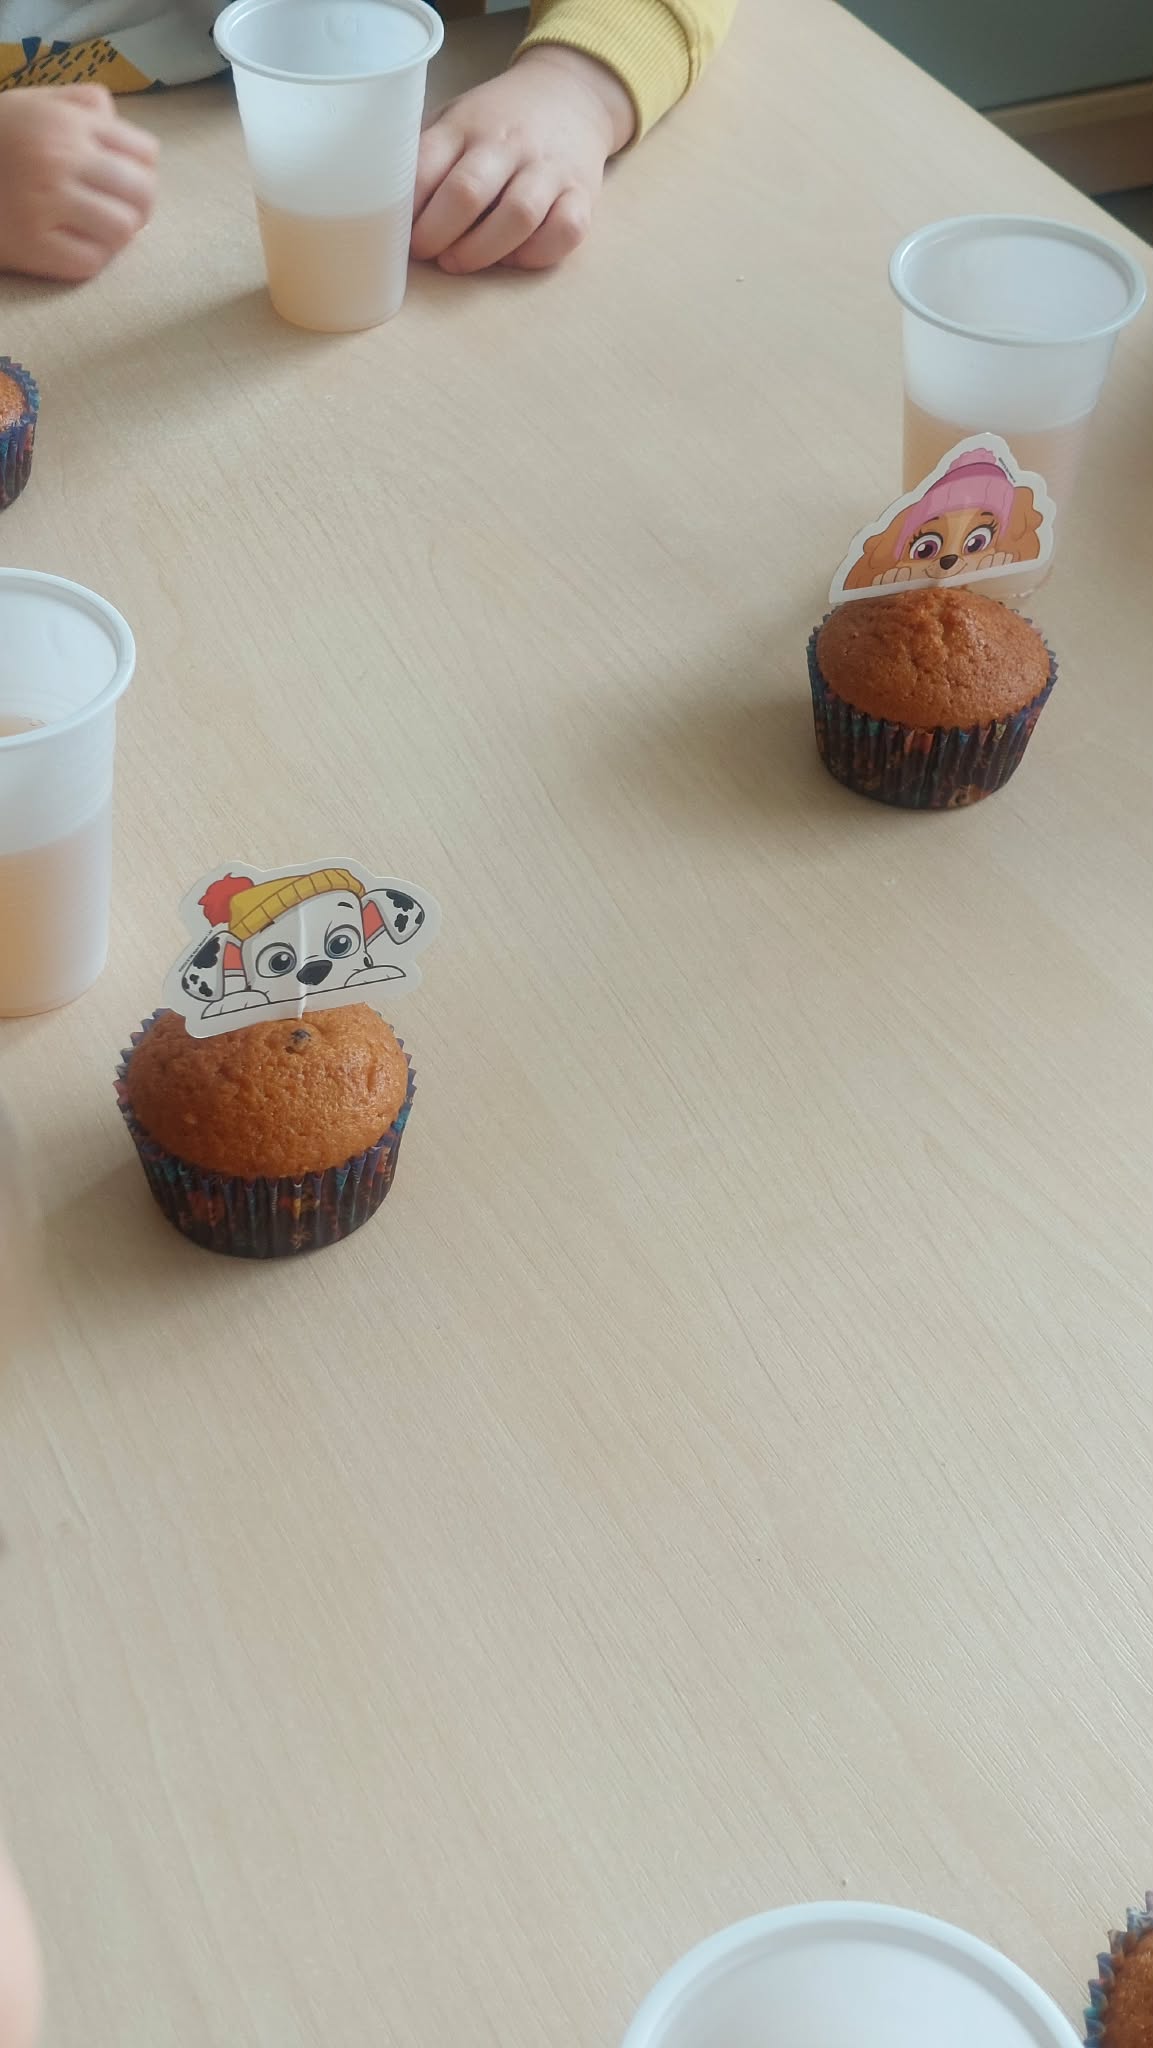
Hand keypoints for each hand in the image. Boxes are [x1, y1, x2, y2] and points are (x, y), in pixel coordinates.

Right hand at [0, 85, 157, 281]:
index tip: (126, 181)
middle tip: (121, 213)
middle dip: (139, 206)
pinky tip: (75, 246)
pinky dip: (92, 258)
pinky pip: (92, 261)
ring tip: (96, 230)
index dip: (142, 171)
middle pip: (141, 193)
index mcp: (67, 122)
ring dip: (117, 235)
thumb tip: (117, 120)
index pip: (144, 152)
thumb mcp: (30, 105)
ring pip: (123, 229)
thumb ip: (77, 104)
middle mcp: (61, 159)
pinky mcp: (34, 246)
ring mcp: (47, 204)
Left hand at [411, 47, 634, 274]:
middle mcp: (509, 143)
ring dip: (481, 252)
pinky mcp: (583, 194)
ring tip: (460, 261)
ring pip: (517, 217)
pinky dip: (536, 254)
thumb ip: (427, 156)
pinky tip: (513, 256)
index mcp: (468, 124)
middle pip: (468, 193)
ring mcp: (549, 169)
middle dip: (437, 234)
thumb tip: (388, 209)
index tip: (397, 231)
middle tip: (428, 253)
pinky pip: (564, 232)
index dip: (406, 208)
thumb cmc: (498, 121)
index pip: (426, 164)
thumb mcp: (455, 119)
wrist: (570, 94)